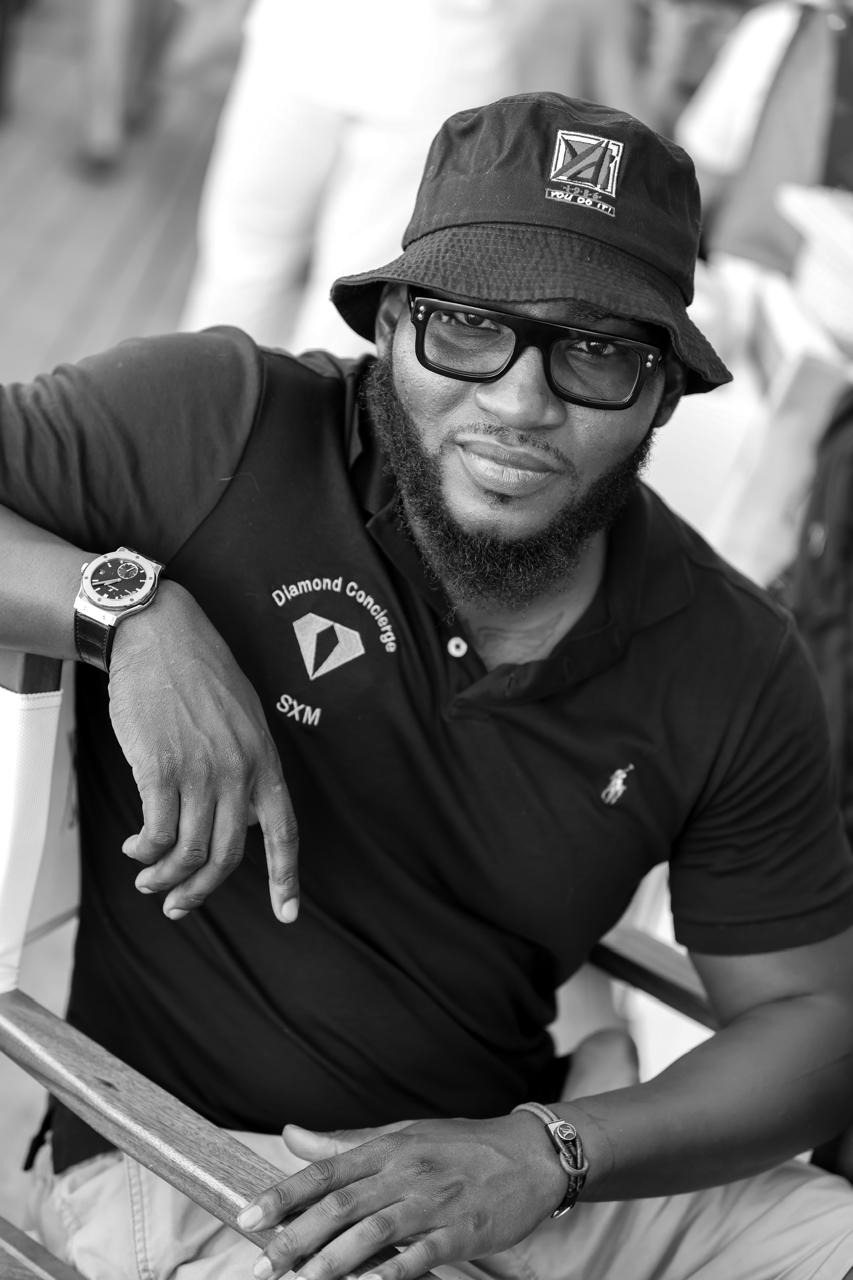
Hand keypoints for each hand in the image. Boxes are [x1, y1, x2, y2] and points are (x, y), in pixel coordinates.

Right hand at [108, 581, 298, 920]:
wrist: (160, 635)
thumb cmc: (198, 674)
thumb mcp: (244, 718)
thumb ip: (248, 766)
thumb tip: (241, 813)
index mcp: (265, 761)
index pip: (284, 831)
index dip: (287, 878)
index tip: (288, 914)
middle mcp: (239, 771)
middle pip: (228, 856)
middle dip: (200, 892)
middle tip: (177, 906)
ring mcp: (200, 770)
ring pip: (189, 851)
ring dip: (163, 876)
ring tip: (147, 879)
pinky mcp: (160, 767)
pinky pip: (157, 831)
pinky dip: (144, 849)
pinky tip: (134, 847)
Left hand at [239, 1113, 567, 1279]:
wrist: (531, 1154)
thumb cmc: (462, 1145)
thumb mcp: (403, 1134)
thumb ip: (345, 1142)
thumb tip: (290, 1135)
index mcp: (388, 1146)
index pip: (325, 1169)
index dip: (284, 1194)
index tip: (248, 1218)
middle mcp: (406, 1171)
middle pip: (341, 1204)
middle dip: (296, 1237)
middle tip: (262, 1265)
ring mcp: (433, 1203)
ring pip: (373, 1231)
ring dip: (331, 1261)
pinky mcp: (461, 1233)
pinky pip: (420, 1256)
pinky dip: (391, 1272)